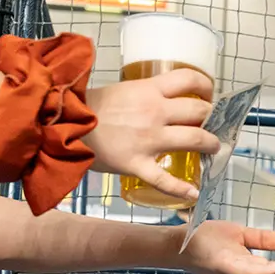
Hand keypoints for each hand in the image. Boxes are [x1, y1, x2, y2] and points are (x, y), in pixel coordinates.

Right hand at [84, 70, 221, 203]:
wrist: (62, 124)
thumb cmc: (88, 107)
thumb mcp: (121, 90)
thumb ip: (144, 95)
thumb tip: (162, 99)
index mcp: (149, 90)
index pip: (189, 79)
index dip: (206, 86)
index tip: (208, 94)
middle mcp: (155, 112)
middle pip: (199, 111)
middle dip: (211, 117)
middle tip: (211, 124)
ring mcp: (149, 140)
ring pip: (195, 139)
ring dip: (210, 144)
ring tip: (213, 147)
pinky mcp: (137, 164)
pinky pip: (165, 180)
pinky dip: (182, 189)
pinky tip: (193, 193)